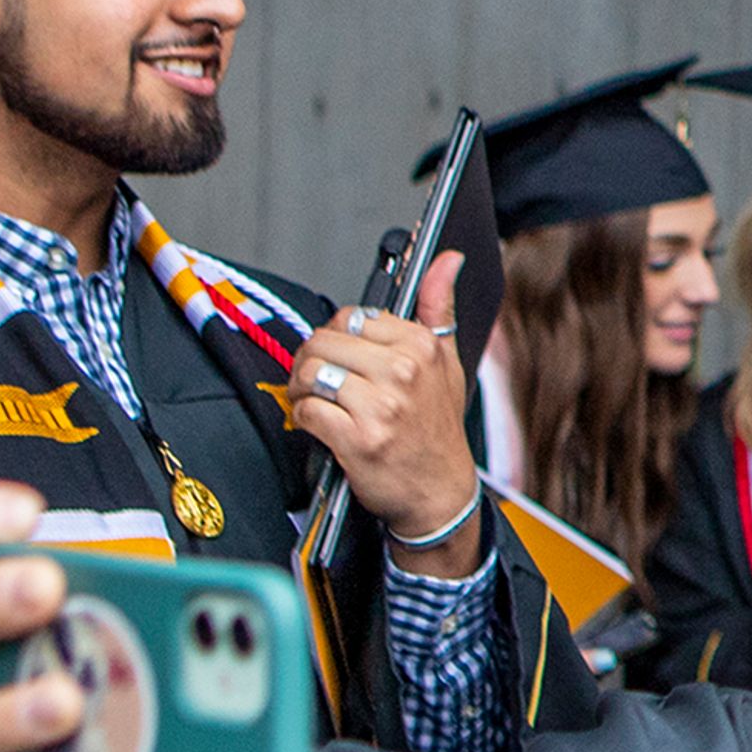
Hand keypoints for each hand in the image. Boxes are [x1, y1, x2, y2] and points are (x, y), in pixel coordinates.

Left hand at [297, 251, 481, 571]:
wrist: (441, 492)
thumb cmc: (438, 428)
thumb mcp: (448, 363)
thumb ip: (439, 306)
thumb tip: (447, 259)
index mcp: (422, 347)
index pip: (351, 317)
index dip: (339, 338)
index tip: (346, 358)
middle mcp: (404, 373)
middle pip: (322, 342)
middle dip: (312, 362)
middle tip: (322, 381)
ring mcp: (381, 406)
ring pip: (311, 373)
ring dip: (303, 389)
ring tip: (318, 401)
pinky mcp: (358, 438)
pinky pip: (306, 410)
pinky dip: (304, 418)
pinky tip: (322, 426)